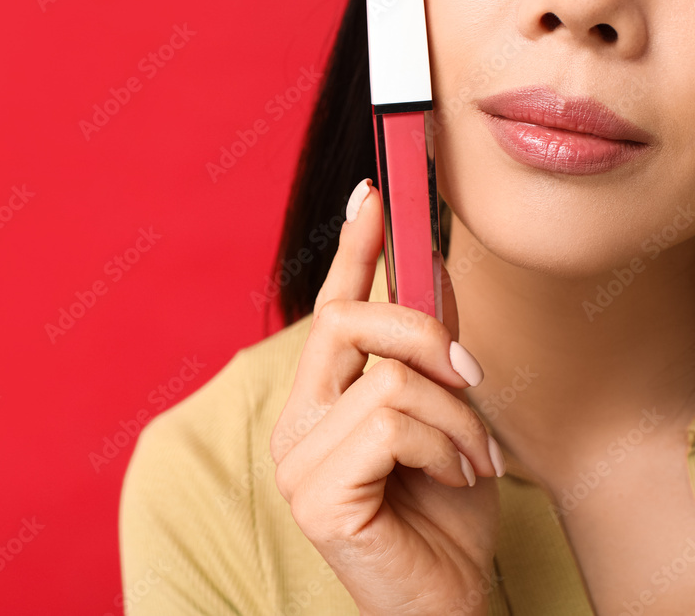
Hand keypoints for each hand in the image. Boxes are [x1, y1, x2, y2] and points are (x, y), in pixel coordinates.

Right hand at [271, 179, 504, 615]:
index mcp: (321, 402)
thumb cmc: (444, 510)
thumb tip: (432, 275)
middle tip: (470, 375)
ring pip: (389, 378)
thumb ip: (430, 352)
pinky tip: (451, 480)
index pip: (329, 310)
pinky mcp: (315, 494)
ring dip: (457, 417)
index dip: (352, 248)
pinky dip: (446, 446)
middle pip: (343, 322)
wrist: (449, 598)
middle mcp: (296, 423)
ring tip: (472, 459)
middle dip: (422, 331)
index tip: (374, 193)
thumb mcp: (449, 415)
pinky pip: (394, 423)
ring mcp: (297, 460)